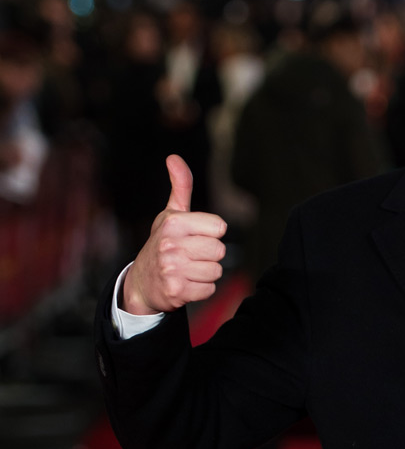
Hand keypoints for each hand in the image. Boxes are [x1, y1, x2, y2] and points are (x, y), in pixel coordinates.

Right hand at [122, 155, 227, 314]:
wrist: (141, 283)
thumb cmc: (162, 244)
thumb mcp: (170, 215)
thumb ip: (180, 187)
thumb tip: (174, 157)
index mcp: (173, 222)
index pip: (220, 228)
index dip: (211, 234)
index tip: (195, 236)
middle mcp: (170, 244)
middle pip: (220, 251)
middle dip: (209, 255)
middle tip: (191, 256)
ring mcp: (172, 269)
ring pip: (216, 271)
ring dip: (206, 273)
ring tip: (188, 270)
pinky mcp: (175, 291)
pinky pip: (210, 290)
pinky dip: (202, 290)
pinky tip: (186, 283)